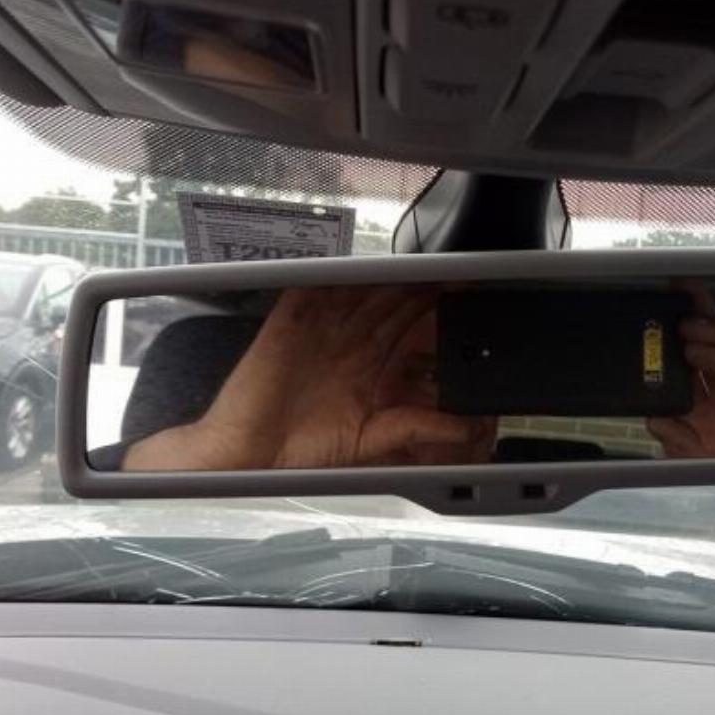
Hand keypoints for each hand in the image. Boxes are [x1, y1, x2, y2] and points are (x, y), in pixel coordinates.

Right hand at [122, 286, 492, 470]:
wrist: (247, 454)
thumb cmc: (303, 453)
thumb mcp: (371, 440)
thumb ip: (415, 428)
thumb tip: (463, 430)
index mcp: (369, 367)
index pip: (409, 327)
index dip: (435, 308)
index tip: (467, 292)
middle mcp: (348, 343)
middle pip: (390, 302)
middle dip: (420, 284)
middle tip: (452, 265)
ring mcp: (319, 328)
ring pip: (360, 291)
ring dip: (387, 276)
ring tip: (418, 259)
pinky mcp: (289, 322)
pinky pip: (314, 290)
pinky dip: (335, 277)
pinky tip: (360, 266)